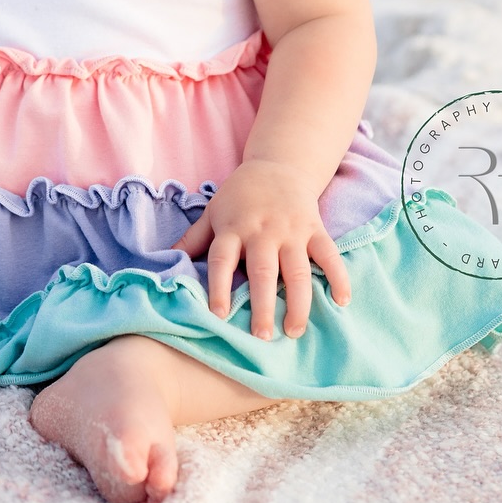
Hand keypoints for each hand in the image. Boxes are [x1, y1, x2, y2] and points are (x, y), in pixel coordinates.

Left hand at [172, 158, 351, 341]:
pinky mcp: (315, 229)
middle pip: (262, 271)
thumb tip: (160, 263)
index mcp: (233, 229)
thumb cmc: (239, 197)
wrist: (277, 166)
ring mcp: (291, 231)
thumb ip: (191, 240)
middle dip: (261, 304)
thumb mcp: (212, 213)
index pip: (222, 260)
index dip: (219, 287)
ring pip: (297, 270)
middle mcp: (262, 231)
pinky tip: (341, 302)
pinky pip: (329, 255)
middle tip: (261, 337)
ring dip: (298, 302)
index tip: (218, 315)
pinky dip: (338, 277)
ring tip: (294, 331)